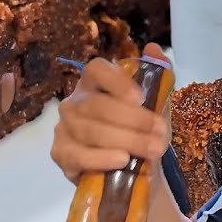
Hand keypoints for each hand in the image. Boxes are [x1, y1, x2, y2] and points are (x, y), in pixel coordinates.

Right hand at [50, 43, 171, 184]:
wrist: (133, 172)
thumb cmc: (140, 133)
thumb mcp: (155, 107)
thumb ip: (159, 77)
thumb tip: (154, 48)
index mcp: (94, 84)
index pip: (96, 69)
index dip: (117, 81)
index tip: (141, 98)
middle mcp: (74, 102)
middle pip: (97, 105)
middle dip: (132, 119)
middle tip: (160, 133)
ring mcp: (63, 129)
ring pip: (90, 130)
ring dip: (125, 140)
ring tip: (152, 149)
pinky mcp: (61, 155)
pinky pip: (78, 155)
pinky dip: (102, 158)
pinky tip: (122, 160)